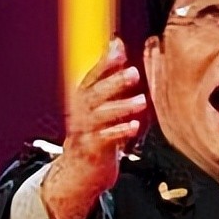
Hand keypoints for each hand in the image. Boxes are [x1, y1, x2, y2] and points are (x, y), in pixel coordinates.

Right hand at [42, 37, 146, 218]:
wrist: (77, 174)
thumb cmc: (95, 136)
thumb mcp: (101, 105)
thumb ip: (109, 77)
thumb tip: (117, 43)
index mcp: (83, 100)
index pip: (91, 76)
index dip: (104, 61)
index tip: (118, 46)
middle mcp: (81, 113)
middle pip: (94, 94)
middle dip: (113, 82)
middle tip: (133, 73)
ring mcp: (84, 133)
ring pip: (99, 117)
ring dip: (120, 107)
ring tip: (141, 101)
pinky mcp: (91, 152)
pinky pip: (103, 141)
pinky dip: (118, 133)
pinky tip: (133, 127)